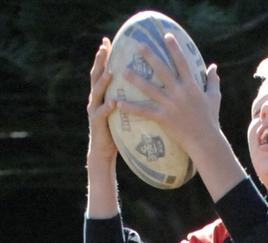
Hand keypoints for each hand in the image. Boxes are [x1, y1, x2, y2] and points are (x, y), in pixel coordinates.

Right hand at [86, 37, 117, 161]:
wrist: (104, 150)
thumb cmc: (119, 127)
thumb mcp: (123, 107)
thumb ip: (128, 94)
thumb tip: (146, 81)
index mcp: (104, 93)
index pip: (104, 70)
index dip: (105, 56)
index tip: (109, 40)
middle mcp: (97, 98)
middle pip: (97, 75)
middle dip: (100, 61)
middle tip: (104, 47)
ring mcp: (95, 110)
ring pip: (97, 92)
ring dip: (103, 82)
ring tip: (110, 72)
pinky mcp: (98, 124)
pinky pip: (103, 114)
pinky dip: (108, 107)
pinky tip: (114, 102)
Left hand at [118, 33, 222, 159]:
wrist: (205, 141)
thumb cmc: (211, 120)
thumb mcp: (214, 98)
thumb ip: (213, 81)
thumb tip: (213, 67)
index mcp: (192, 86)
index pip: (182, 63)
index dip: (174, 48)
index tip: (166, 35)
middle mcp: (180, 93)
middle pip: (163, 71)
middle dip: (150, 56)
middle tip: (138, 45)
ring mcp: (170, 105)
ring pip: (149, 89)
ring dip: (135, 79)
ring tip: (122, 70)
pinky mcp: (163, 118)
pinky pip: (144, 111)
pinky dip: (131, 107)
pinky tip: (119, 103)